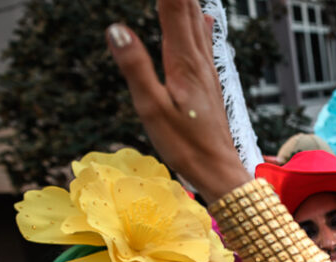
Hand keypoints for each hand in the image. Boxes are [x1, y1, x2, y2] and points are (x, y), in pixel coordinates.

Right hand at [106, 1, 248, 202]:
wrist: (220, 171)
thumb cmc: (186, 146)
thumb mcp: (152, 110)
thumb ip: (135, 67)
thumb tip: (116, 28)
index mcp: (183, 62)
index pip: (173, 9)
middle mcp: (199, 61)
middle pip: (187, 10)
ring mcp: (207, 71)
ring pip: (197, 23)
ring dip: (188, 1)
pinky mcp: (209, 82)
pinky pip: (204, 42)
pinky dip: (199, 22)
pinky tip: (205, 17)